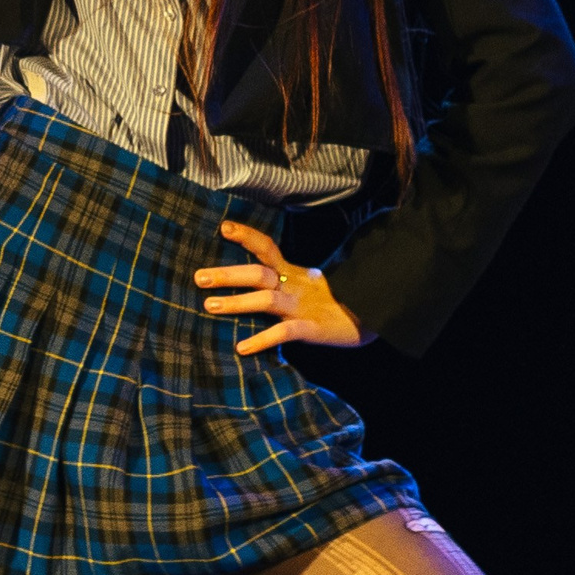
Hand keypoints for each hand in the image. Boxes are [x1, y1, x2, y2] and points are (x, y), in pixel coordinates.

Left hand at [193, 219, 371, 357]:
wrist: (375, 315)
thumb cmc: (337, 302)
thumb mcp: (309, 286)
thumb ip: (284, 283)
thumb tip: (251, 282)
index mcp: (294, 273)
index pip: (267, 248)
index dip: (246, 236)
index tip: (223, 227)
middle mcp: (295, 286)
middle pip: (258, 273)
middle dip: (228, 274)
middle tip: (199, 277)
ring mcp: (303, 307)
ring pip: (266, 300)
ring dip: (236, 302)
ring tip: (209, 306)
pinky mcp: (313, 329)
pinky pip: (284, 333)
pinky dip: (262, 339)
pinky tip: (241, 347)